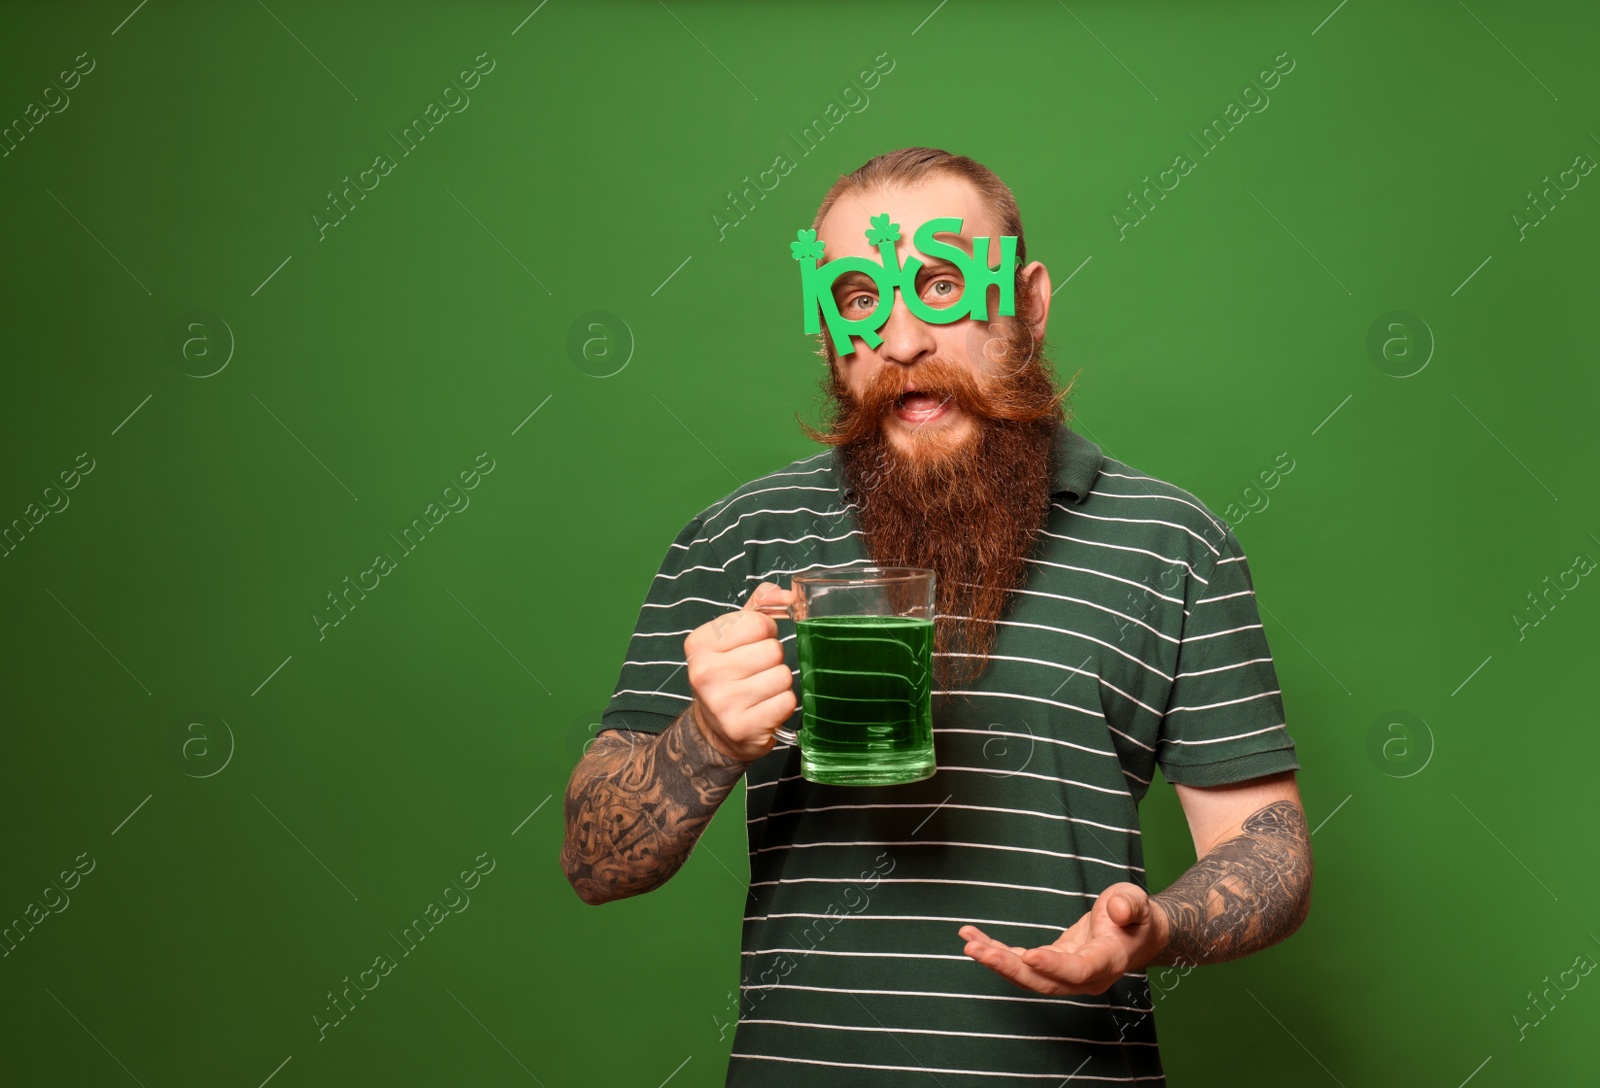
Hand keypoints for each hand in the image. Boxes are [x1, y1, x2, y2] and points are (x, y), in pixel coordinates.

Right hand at [683, 581, 798, 763]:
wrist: (715, 729)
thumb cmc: (729, 673)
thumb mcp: (734, 636)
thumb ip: (760, 606)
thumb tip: (789, 594)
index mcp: (699, 644)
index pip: (758, 622)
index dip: (766, 631)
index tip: (754, 644)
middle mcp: (705, 672)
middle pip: (773, 650)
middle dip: (773, 659)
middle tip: (757, 671)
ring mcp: (722, 703)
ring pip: (783, 676)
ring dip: (779, 682)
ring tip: (761, 689)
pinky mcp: (742, 727)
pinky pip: (787, 702)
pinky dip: (783, 704)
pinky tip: (765, 707)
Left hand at [958, 882, 1168, 995]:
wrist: (1136, 934)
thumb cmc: (1136, 917)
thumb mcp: (1136, 902)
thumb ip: (1130, 905)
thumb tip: (1117, 908)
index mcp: (1107, 962)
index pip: (1078, 970)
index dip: (1054, 965)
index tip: (1029, 955)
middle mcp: (1084, 978)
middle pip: (1043, 981)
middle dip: (1008, 967)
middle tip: (976, 950)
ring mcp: (1066, 975)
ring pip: (1027, 977)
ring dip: (995, 961)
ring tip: (968, 942)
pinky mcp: (1052, 966)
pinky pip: (1021, 964)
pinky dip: (997, 952)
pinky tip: (973, 937)